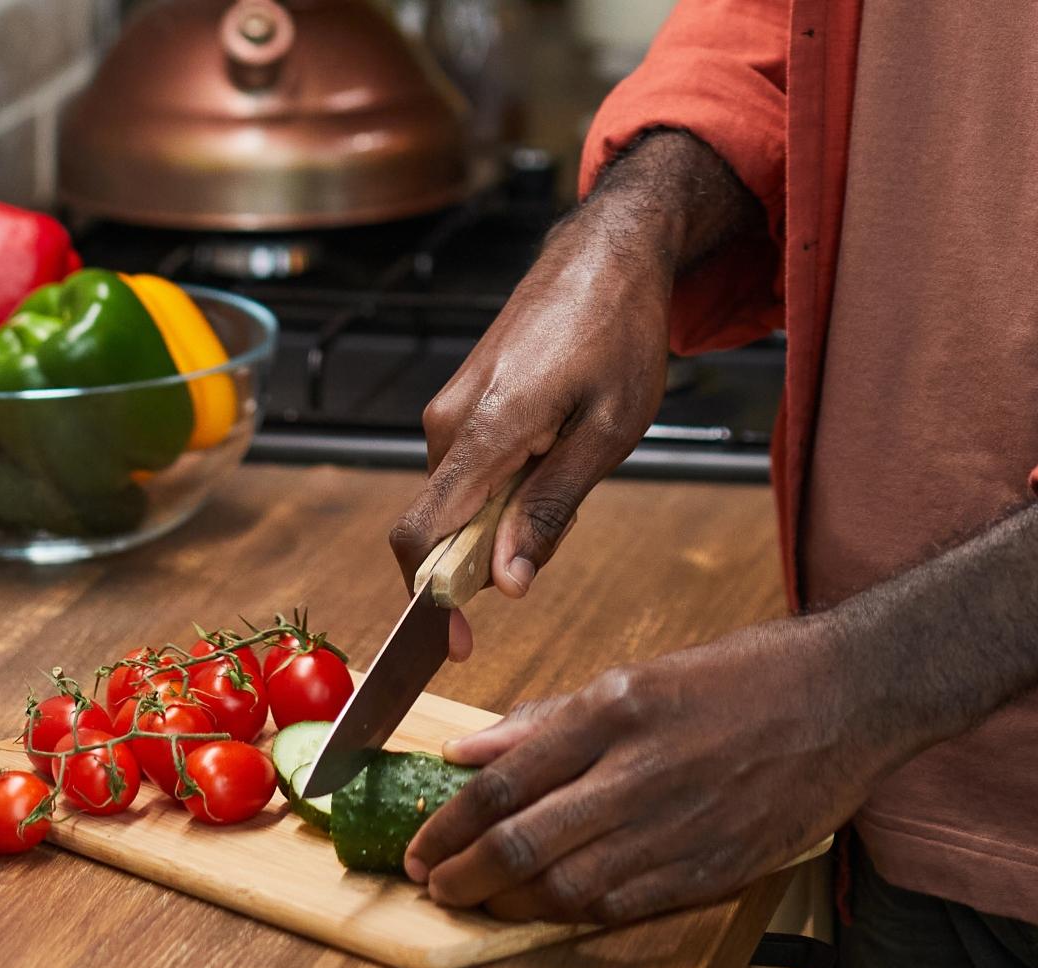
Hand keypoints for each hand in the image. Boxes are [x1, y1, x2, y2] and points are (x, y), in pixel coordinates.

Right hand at [389, 212, 670, 659]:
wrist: (604, 255)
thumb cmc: (618, 333)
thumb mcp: (609, 434)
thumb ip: (549, 510)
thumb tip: (506, 584)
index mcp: (483, 431)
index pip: (419, 536)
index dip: (429, 601)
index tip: (456, 644)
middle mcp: (447, 422)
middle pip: (443, 527)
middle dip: (489, 556)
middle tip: (559, 534)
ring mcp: (448, 410)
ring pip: (459, 500)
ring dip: (503, 517)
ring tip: (572, 469)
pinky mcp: (459, 404)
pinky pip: (468, 471)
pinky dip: (503, 487)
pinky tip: (555, 453)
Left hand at [402, 616, 889, 922]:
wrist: (849, 697)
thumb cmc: (744, 678)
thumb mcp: (635, 677)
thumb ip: (547, 720)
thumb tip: (472, 750)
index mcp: (613, 714)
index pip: (502, 784)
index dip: (448, 825)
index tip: (421, 845)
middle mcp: (640, 773)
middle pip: (524, 843)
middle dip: (464, 875)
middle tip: (434, 885)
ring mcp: (679, 826)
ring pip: (569, 886)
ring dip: (511, 903)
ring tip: (481, 900)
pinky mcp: (715, 867)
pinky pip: (626, 905)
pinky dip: (575, 912)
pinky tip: (548, 906)